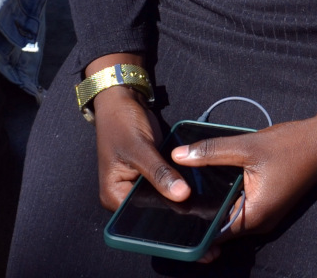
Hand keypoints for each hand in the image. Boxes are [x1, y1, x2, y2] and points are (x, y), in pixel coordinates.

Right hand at [89, 59, 190, 210]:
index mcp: (113, 196)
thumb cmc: (121, 122)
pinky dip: (178, 183)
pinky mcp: (150, 175)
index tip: (191, 214)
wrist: (123, 100)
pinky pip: (166, 184)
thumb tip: (182, 195)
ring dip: (178, 195)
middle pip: (153, 210)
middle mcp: (124, 196)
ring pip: (162, 197)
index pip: (142, 217)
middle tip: (202, 208)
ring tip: (203, 200)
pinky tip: (197, 186)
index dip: (165, 215)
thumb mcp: (139, 148)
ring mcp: (138, 186)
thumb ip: (159, 173)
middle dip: (174, 205)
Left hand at [169, 117, 316, 244]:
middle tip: (173, 197)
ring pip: (230, 216)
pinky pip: (240, 207)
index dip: (193, 225)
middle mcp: (259, 222)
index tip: (171, 212)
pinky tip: (211, 181)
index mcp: (254, 215)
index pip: (215, 232)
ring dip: (213, 204)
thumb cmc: (289, 146)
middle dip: (199, 213)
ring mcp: (265, 215)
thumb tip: (177, 156)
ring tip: (187, 188)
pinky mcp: (267, 204)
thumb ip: (210, 152)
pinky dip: (226, 197)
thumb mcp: (246, 146)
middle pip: (221, 226)